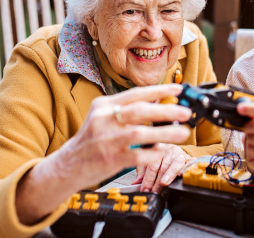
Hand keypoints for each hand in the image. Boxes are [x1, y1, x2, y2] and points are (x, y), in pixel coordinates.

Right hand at [42, 85, 189, 189]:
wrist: (67, 165)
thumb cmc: (90, 141)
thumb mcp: (103, 117)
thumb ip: (125, 109)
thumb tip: (159, 102)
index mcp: (103, 105)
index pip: (135, 94)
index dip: (159, 90)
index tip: (178, 88)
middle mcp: (104, 119)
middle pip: (140, 110)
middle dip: (166, 110)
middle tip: (185, 112)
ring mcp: (107, 140)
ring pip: (141, 133)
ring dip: (165, 132)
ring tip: (183, 132)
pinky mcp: (110, 159)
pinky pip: (137, 154)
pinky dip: (152, 153)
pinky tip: (163, 150)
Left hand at [133, 144, 191, 191]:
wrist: (178, 144)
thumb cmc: (163, 156)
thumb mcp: (151, 160)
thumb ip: (143, 171)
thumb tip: (136, 183)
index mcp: (158, 148)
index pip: (152, 165)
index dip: (147, 178)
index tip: (145, 189)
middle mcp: (170, 150)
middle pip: (163, 166)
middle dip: (157, 181)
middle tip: (153, 191)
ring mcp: (180, 154)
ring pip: (175, 164)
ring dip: (169, 174)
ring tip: (163, 183)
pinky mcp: (190, 158)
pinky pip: (190, 163)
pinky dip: (186, 168)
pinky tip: (181, 175)